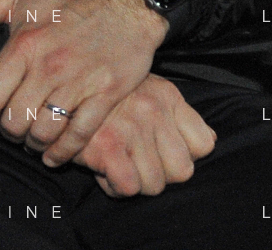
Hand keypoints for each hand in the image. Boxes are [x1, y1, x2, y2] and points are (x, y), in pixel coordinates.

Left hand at [0, 0, 168, 166]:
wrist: (126, 2)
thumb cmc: (68, 1)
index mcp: (24, 45)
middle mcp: (48, 67)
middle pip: (14, 121)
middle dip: (8, 130)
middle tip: (12, 126)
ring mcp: (78, 83)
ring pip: (43, 133)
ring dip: (33, 142)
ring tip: (31, 137)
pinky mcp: (105, 96)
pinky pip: (78, 136)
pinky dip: (63, 153)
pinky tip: (54, 153)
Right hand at [77, 74, 216, 196]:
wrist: (61, 83)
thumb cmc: (106, 92)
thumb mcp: (150, 89)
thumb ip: (180, 115)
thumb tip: (211, 141)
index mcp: (167, 96)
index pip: (204, 144)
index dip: (185, 154)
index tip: (163, 150)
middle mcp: (153, 110)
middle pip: (182, 171)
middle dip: (160, 172)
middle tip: (136, 159)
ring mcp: (131, 128)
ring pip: (155, 184)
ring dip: (135, 180)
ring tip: (117, 160)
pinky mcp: (107, 146)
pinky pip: (129, 187)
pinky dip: (114, 185)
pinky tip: (103, 167)